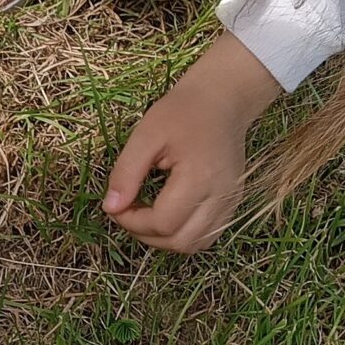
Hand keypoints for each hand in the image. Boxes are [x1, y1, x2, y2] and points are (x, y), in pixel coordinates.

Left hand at [104, 36, 281, 253]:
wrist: (222, 99)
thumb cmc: (182, 111)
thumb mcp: (145, 135)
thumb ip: (126, 173)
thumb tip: (111, 208)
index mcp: (200, 177)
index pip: (163, 223)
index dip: (132, 222)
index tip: (116, 206)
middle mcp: (221, 196)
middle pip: (181, 242)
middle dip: (146, 235)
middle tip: (128, 212)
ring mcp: (231, 202)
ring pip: (195, 244)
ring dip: (165, 239)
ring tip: (146, 214)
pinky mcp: (233, 203)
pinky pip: (207, 235)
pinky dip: (183, 234)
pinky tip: (167, 213)